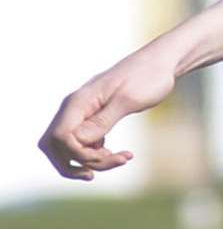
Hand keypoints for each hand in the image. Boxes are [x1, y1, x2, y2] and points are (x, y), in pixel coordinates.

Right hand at [38, 54, 178, 180]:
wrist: (161, 63)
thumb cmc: (147, 77)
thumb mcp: (128, 100)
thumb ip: (103, 120)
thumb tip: (78, 141)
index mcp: (78, 101)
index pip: (60, 137)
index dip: (78, 154)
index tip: (107, 154)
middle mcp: (75, 108)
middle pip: (55, 146)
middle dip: (77, 163)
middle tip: (110, 164)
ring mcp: (83, 114)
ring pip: (70, 147)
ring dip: (92, 161)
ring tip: (123, 158)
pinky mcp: (95, 119)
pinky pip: (85, 143)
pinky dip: (99, 154)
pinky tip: (122, 154)